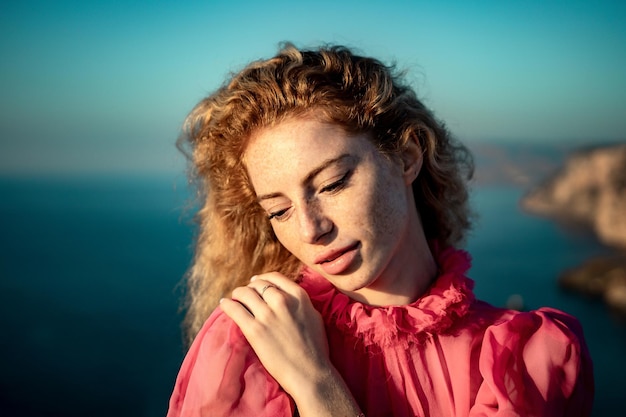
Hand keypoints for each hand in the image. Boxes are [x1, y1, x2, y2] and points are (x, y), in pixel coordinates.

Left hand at [219, 272, 329, 395]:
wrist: (309, 372)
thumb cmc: (315, 348)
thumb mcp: (313, 316)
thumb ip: (299, 303)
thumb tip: (287, 296)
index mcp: (299, 296)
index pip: (275, 278)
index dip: (263, 279)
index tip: (256, 282)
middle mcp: (282, 301)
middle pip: (258, 285)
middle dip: (249, 287)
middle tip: (244, 293)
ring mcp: (267, 315)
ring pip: (245, 293)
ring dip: (237, 294)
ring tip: (233, 298)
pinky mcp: (254, 330)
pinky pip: (234, 309)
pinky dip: (227, 304)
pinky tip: (224, 304)